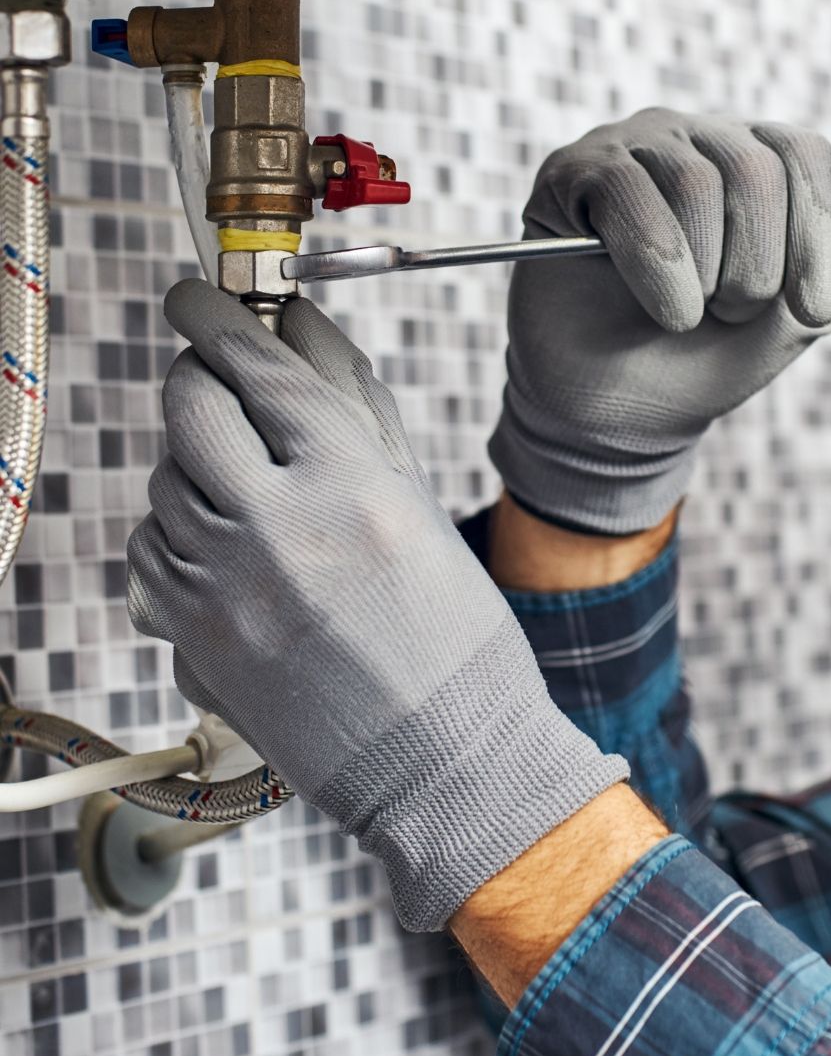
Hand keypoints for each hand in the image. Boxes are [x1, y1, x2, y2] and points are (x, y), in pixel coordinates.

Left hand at [127, 280, 625, 930]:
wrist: (443, 761)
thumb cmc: (454, 634)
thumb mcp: (417, 502)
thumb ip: (354, 404)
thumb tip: (300, 326)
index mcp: (350, 483)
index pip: (258, 366)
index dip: (219, 316)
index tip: (197, 295)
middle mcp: (278, 528)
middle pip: (190, 408)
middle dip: (198, 378)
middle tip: (218, 380)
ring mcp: (225, 589)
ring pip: (163, 480)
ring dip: (194, 463)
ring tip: (247, 487)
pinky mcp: (194, 641)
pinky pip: (152, 551)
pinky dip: (177, 532)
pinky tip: (227, 548)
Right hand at [489, 108, 830, 532]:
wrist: (617, 412)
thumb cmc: (708, 355)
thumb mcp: (802, 312)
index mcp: (760, 159)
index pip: (808, 154)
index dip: (821, 237)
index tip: (814, 312)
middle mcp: (696, 138)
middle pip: (756, 167)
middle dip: (758, 267)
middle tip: (732, 314)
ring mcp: (631, 148)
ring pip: (695, 184)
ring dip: (703, 277)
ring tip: (685, 316)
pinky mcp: (571, 173)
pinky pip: (628, 194)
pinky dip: (655, 266)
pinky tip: (660, 306)